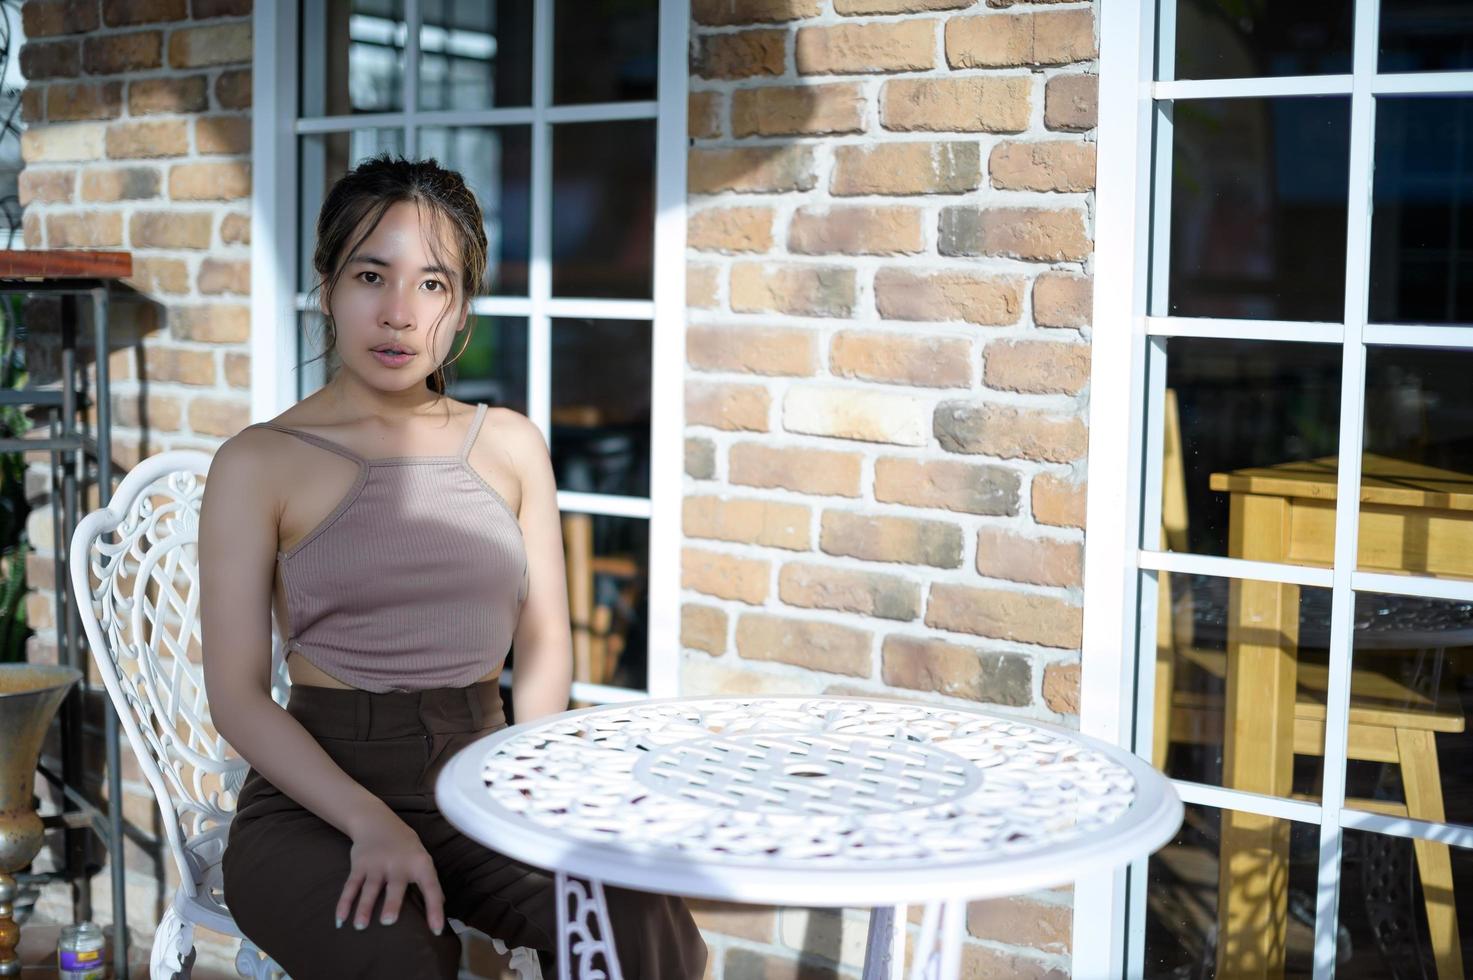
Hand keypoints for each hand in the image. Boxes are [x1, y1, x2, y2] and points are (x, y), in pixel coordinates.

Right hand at [336, 809, 445, 934]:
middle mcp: (399, 864)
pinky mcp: (359, 865)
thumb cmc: (405, 847)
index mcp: (420, 864)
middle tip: (388, 921)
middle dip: (392, 903)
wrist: (377, 822)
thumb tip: (443, 904)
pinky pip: (351, 886)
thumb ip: (428, 881)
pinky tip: (340, 919)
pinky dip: (344, 902)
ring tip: (360, 926)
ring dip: (364, 907)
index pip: (431, 887)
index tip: (437, 929)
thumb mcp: (421, 858)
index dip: (435, 909)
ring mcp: (377, 864)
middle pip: (395, 886)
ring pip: (370, 888)